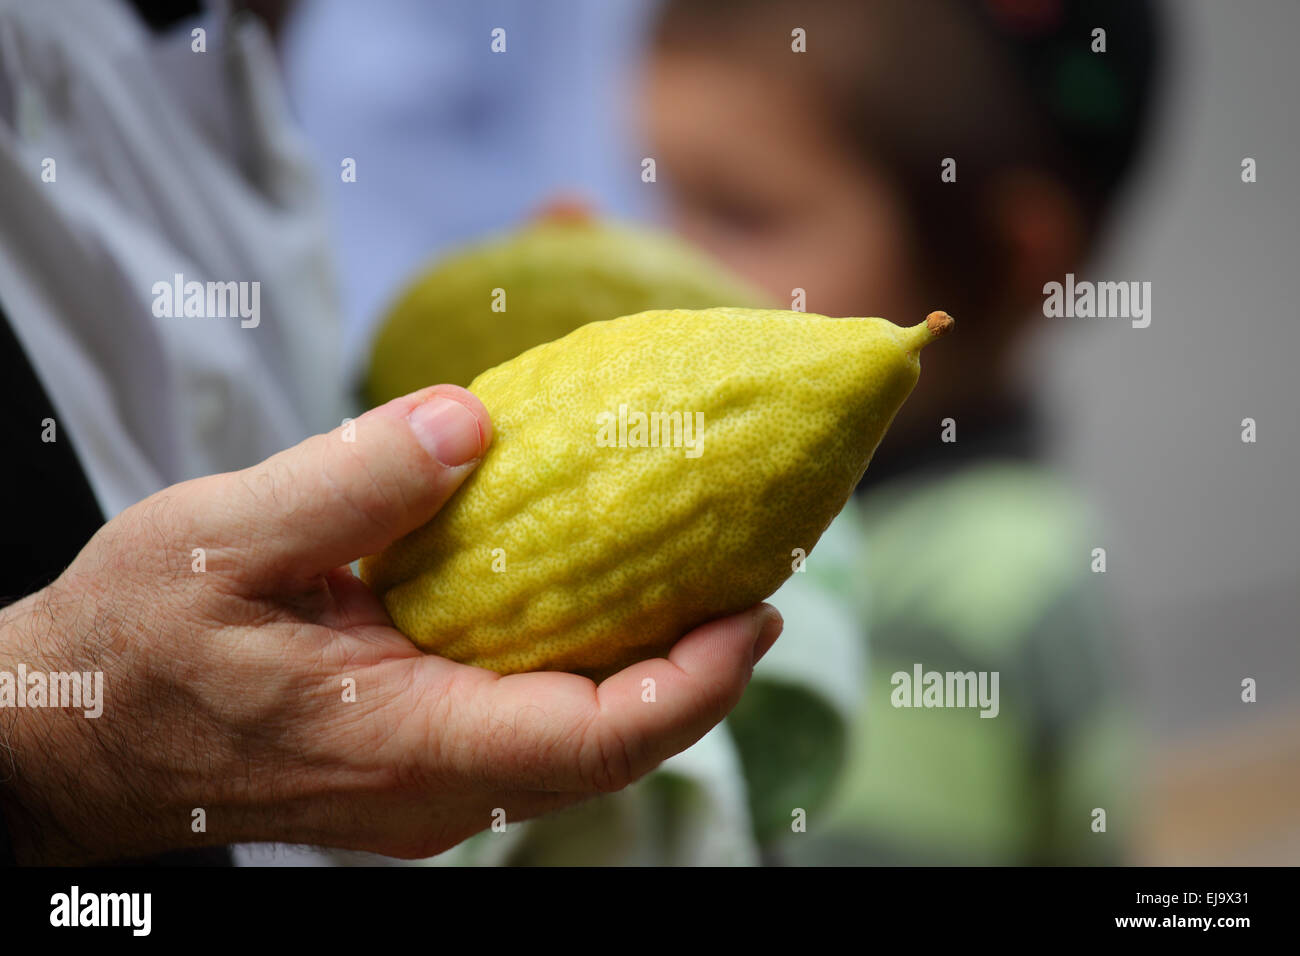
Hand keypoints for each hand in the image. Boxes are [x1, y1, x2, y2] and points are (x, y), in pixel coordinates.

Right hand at [0, 385, 782, 863]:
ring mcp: (430, 788)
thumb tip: (468, 425)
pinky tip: (606, 600)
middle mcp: (434, 789)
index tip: (759, 610)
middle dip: (700, 672)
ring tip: (707, 581)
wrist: (75, 737)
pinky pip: (536, 729)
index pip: (591, 741)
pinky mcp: (419, 764)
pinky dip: (591, 670)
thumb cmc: (133, 645)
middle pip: (611, 749)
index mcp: (402, 743)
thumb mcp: (219, 543)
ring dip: (655, 672)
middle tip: (758, 572)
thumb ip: (348, 487)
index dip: (694, 683)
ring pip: (580, 745)